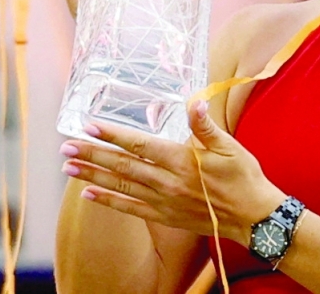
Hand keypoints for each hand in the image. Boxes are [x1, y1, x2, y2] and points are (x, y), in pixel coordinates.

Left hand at [59, 102, 285, 245]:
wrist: (252, 216)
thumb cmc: (244, 177)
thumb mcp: (229, 146)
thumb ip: (205, 126)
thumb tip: (194, 103)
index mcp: (183, 160)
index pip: (140, 144)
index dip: (113, 135)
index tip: (90, 126)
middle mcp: (168, 181)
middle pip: (123, 165)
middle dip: (93, 154)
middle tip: (67, 147)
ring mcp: (164, 201)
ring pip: (122, 185)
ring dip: (94, 176)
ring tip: (69, 168)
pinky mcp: (165, 215)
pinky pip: (130, 208)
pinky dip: (108, 201)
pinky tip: (89, 194)